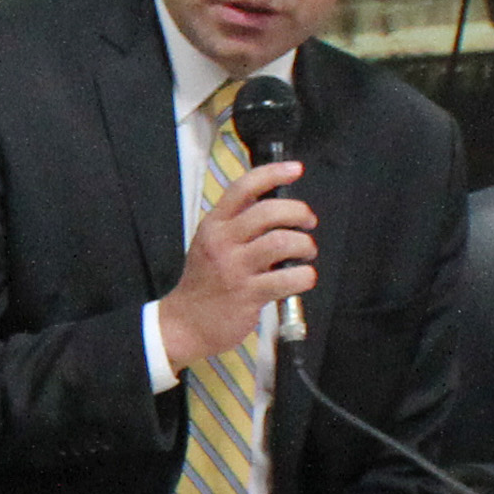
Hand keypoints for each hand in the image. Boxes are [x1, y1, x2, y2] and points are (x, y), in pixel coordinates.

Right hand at [160, 159, 314, 367]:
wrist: (186, 324)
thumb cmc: (205, 283)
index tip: (295, 169)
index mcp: (214, 225)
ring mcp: (234, 268)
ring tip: (306, 253)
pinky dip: (305, 276)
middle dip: (299, 213)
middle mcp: (222, 242)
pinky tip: (303, 278)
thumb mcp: (211, 245)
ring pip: (282, 242)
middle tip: (308, 223)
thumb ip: (237, 226)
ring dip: (305, 245)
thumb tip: (279, 209)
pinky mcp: (248, 294)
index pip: (243, 188)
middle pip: (269, 211)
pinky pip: (288, 278)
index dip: (273, 173)